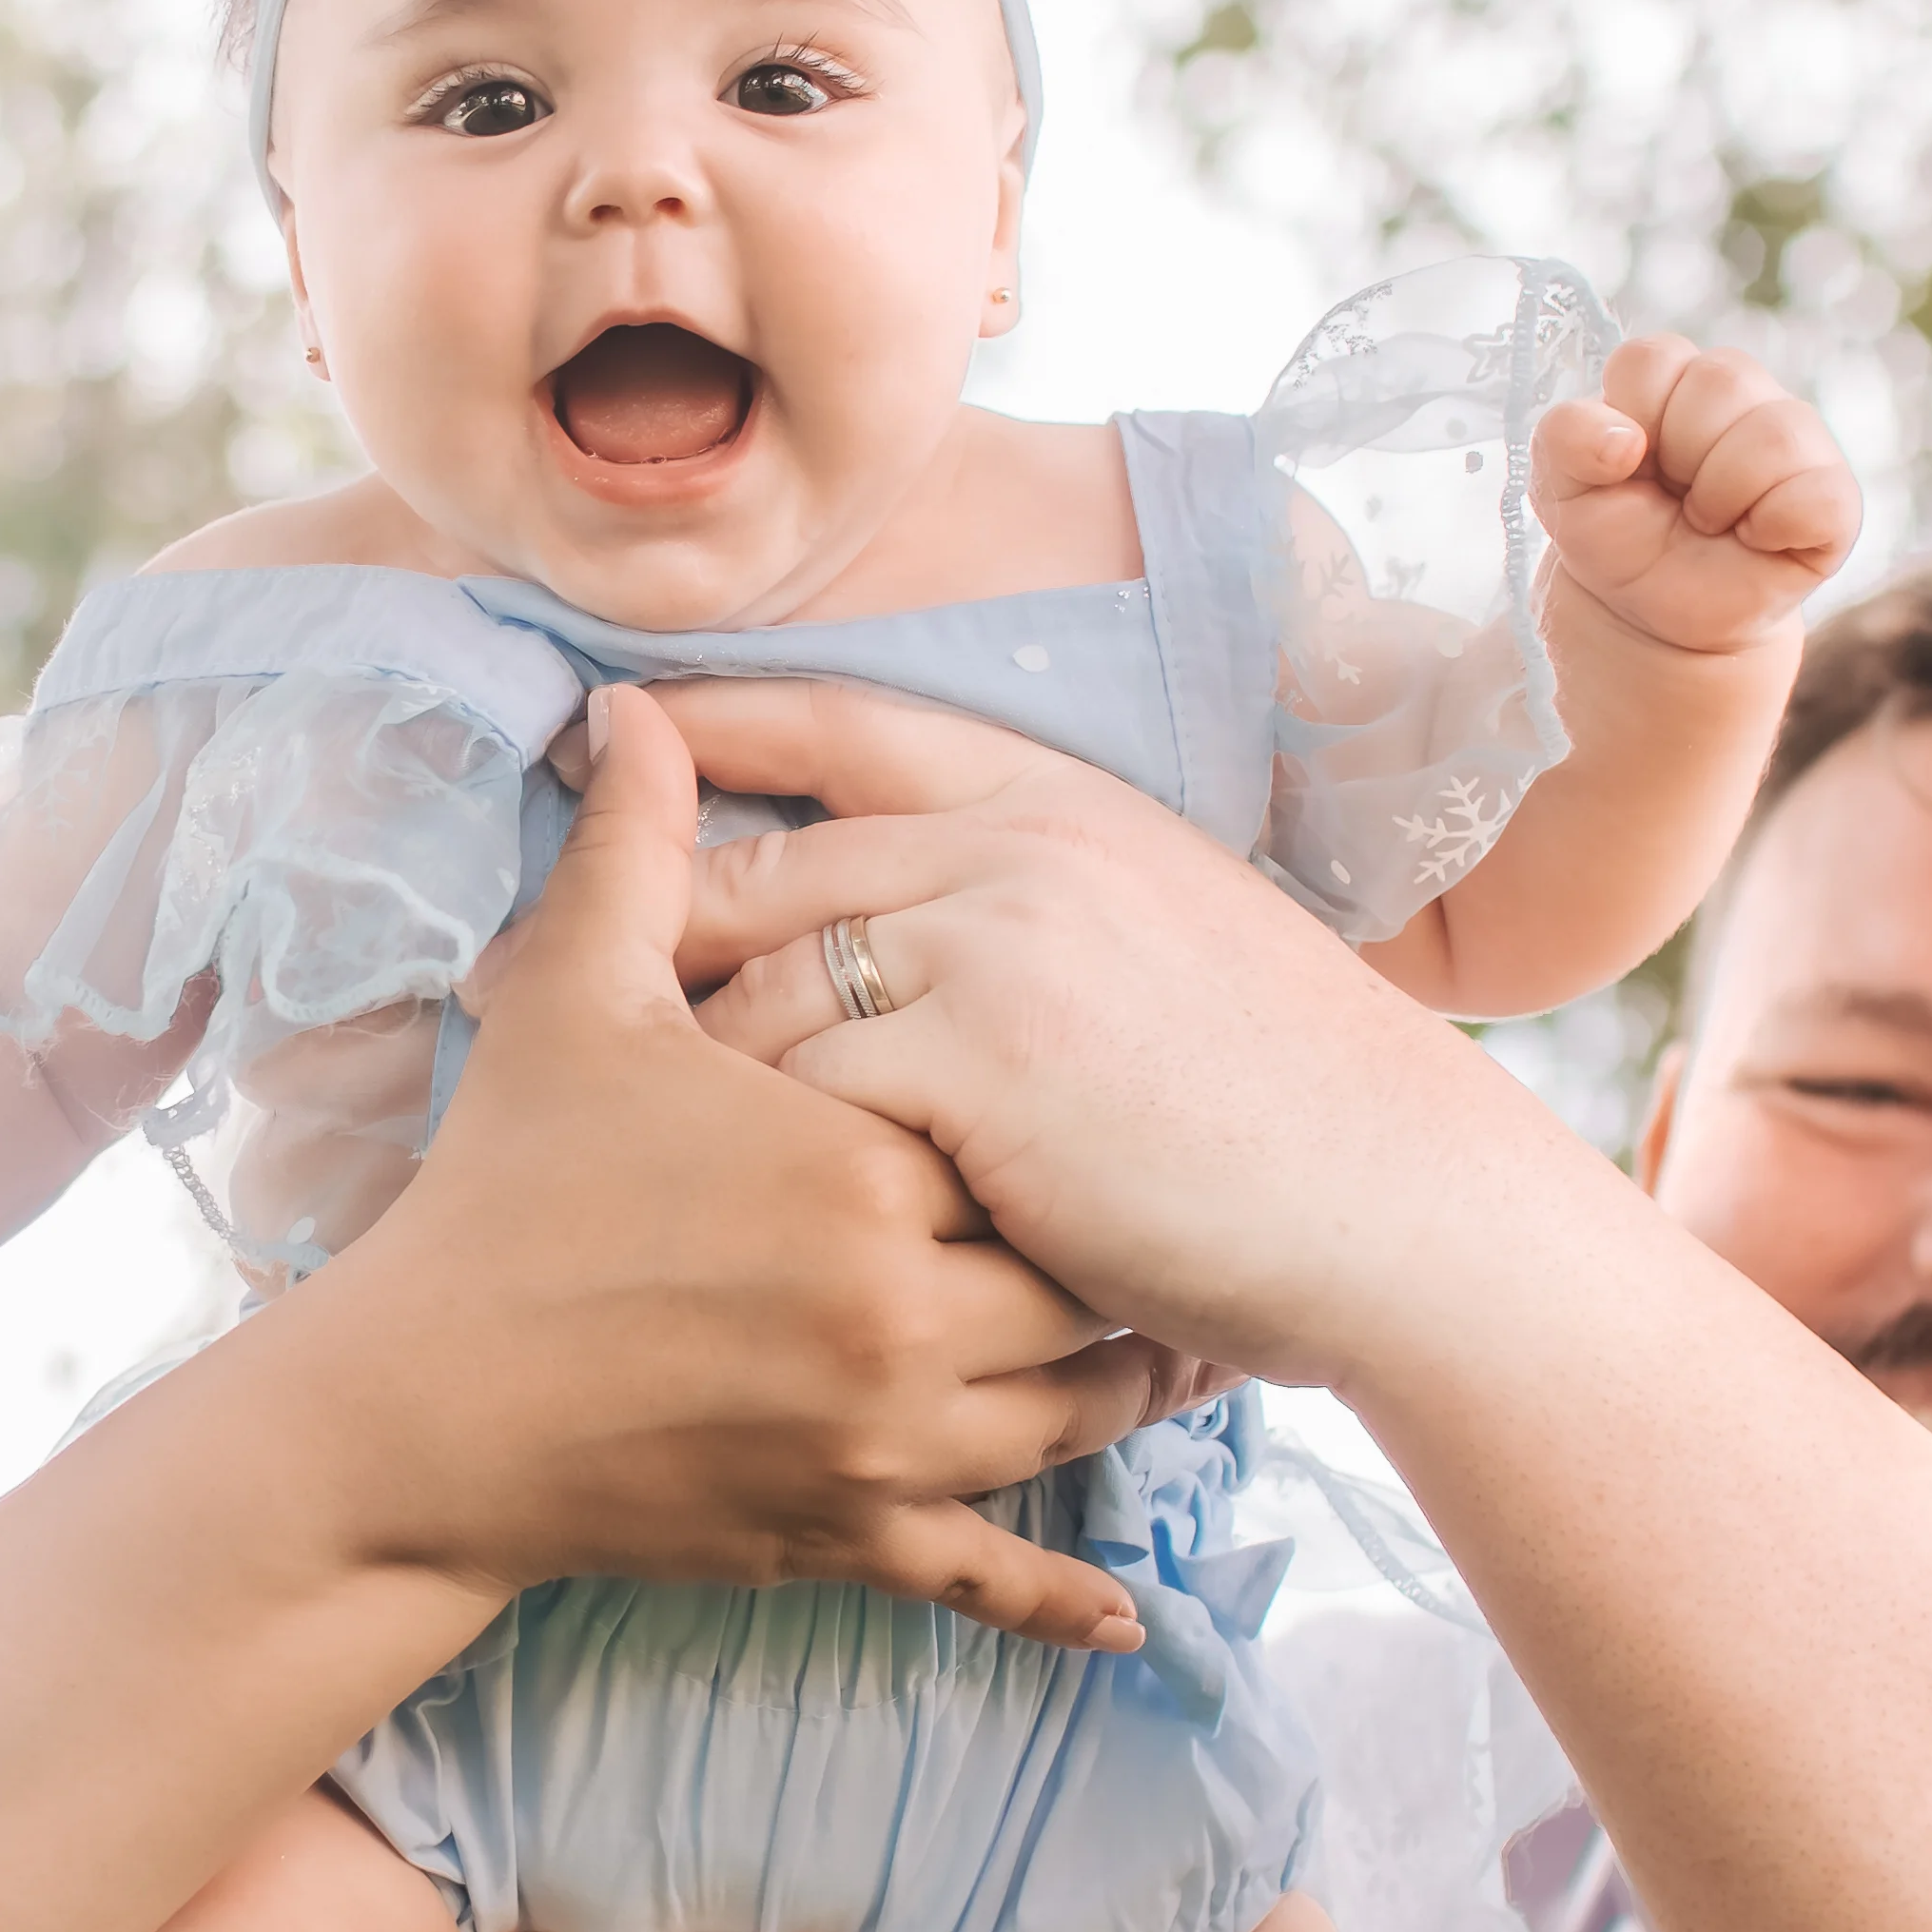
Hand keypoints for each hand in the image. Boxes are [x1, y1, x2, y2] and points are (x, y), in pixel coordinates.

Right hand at [303, 687, 1167, 1647]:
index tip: (1111, 1091)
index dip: (1069, 1114)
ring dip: (1124, 1388)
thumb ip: (639, 856)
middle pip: (1079, 1278)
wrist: (415, 1409)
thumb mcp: (570, 1005)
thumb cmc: (500, 1197)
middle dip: (1123, 1250)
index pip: (1029, 1132)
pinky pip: (990, 1578)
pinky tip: (1130, 1625)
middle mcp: (897, 1314)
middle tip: (1178, 1219)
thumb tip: (641, 712)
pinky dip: (1063, 1607)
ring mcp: (881, 1444)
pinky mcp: (847, 1541)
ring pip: (1070, 1419)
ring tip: (1169, 1346)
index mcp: (856, 1166)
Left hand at [659, 678, 1610, 1391]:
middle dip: (643, 926)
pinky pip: (800, 1087)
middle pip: (767, 865)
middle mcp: (1017, 846)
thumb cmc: (1295, 1114)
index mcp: (1063, 804)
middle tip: (528, 979)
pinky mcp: (976, 1063)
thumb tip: (926, 921)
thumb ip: (1043, 905)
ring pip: (761, 987)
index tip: (604, 720)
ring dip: (682, 1065)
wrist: (1403, 1211)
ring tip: (599, 1127)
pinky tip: (701, 1199)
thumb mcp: (1171, 945)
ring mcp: (994, 946)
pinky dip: (751, 1145)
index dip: (717, 721)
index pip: (850, 724)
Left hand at [1532, 332, 1861, 657]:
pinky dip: (1771, 526)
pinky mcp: (1833, 497)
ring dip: (1719, 494)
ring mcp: (1797, 439)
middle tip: (1671, 497)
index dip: (1630, 417)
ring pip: (1773, 432)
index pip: (1654, 358)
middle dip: (1677, 456)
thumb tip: (1625, 440)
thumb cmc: (1616, 534)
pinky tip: (1751, 539)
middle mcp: (1743, 393)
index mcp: (1675, 377)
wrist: (1652, 613)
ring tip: (1706, 520)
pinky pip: (1816, 494)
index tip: (1625, 463)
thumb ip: (1564, 437)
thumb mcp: (1560, 486)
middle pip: (1721, 380)